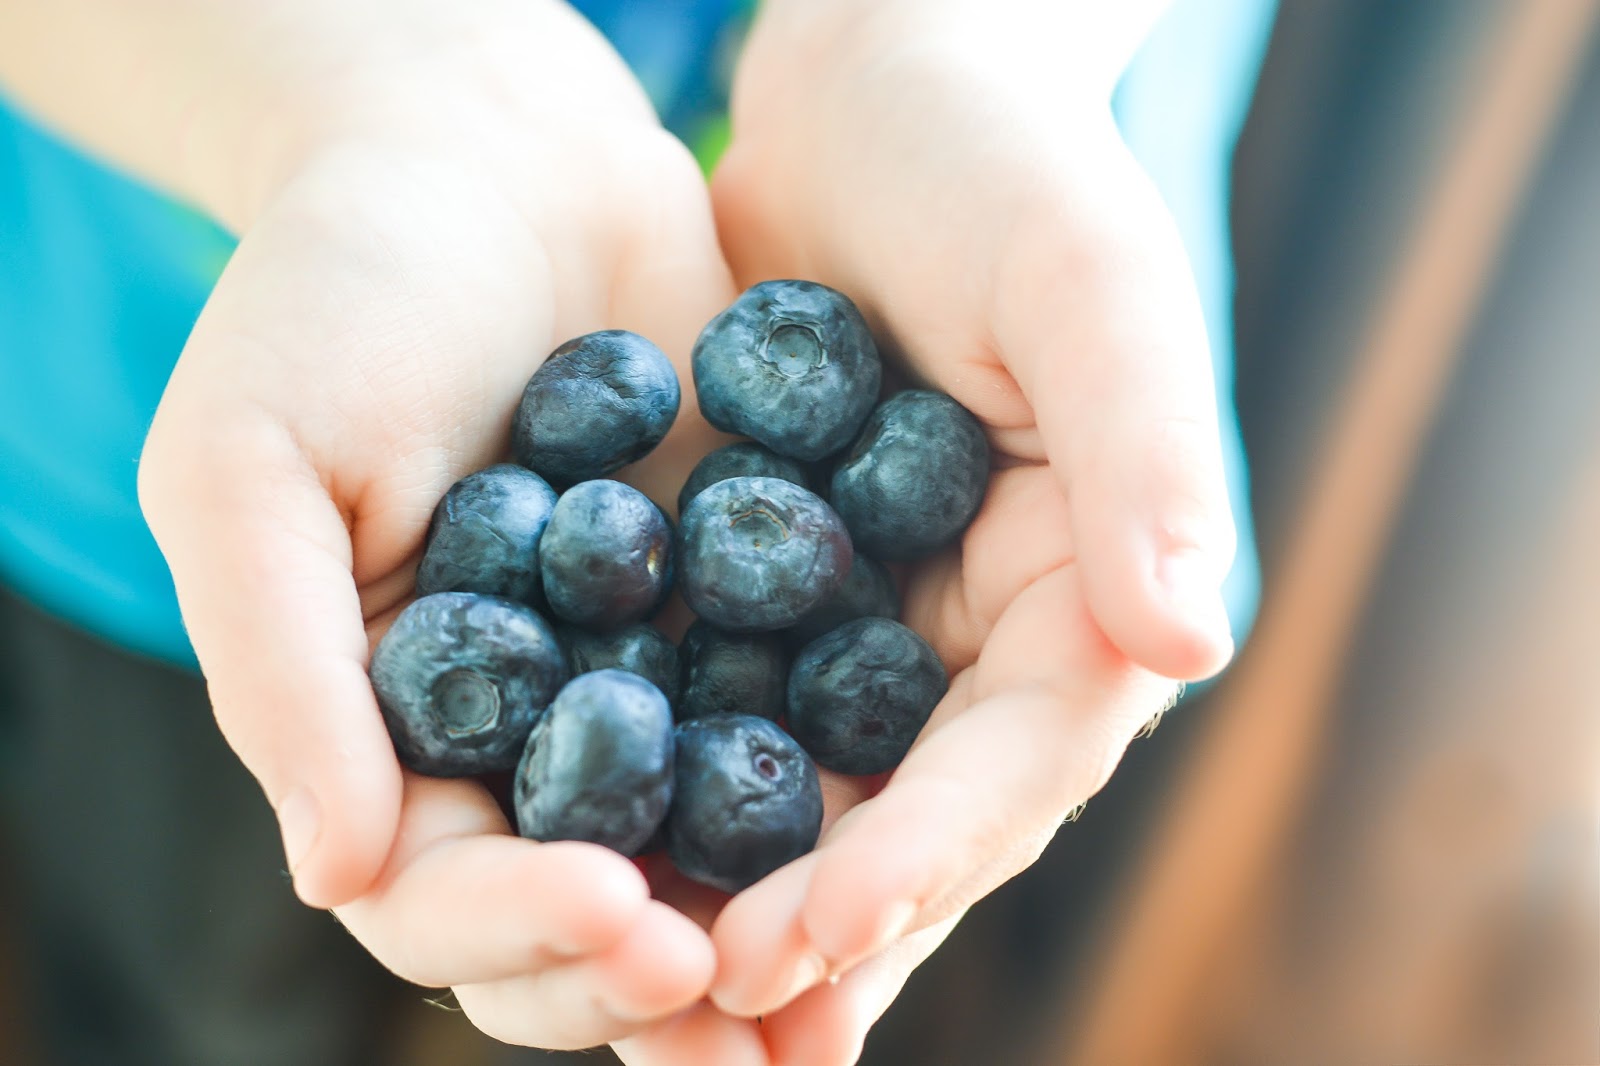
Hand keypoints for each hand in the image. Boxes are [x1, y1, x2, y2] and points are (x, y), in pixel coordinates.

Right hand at [138, 3, 738, 1048]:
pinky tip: (910, 827)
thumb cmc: (338, 294)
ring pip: (698, 853)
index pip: (439, 894)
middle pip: (577, 914)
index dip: (523, 930)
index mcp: (387, 733)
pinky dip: (840, 791)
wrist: (494, 161)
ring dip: (761, 925)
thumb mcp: (254, 463)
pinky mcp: (746, 611)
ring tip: (839, 965)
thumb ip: (284, 668)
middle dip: (649, 970)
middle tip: (742, 986)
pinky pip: (793, 723)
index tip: (627, 921)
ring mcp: (640, 682)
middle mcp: (520, 736)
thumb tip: (334, 875)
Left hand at [613, 2, 1238, 1057]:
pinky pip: (722, 713)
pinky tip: (589, 857)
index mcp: (1086, 595)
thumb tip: (1193, 640)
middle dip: (817, 925)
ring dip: (735, 903)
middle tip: (706, 1015)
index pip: (1015, 762)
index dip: (925, 857)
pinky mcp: (776, 591)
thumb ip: (1149, 457)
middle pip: (911, 817)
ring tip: (644, 1000)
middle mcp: (983, 639)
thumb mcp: (1090, 284)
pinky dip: (666, 798)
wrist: (876, 87)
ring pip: (812, 800)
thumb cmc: (1004, 162)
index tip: (816, 935)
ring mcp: (876, 625)